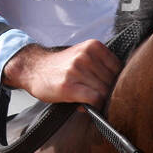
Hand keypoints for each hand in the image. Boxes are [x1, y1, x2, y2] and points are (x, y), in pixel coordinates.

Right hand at [0, 40, 121, 108]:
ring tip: (86, 100)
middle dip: (106, 93)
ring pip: (104, 91)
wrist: (33, 69)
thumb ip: (100, 64)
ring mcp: (77, 70)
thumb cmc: (59, 65)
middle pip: (112, 81)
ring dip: (98, 100)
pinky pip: (94, 99)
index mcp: (93, 46)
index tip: (106, 88)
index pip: (118, 68)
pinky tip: (84, 105)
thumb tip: (119, 84)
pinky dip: (94, 106)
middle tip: (95, 97)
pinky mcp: (69, 86)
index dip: (114, 82)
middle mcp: (86, 56)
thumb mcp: (82, 54)